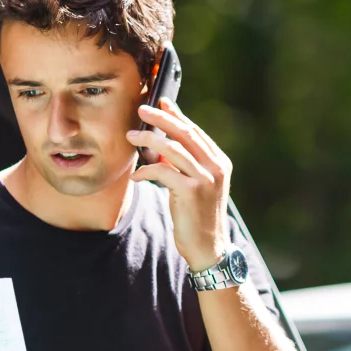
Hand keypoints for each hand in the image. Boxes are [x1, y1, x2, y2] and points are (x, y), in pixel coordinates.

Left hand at [128, 97, 230, 270]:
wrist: (209, 248)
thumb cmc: (197, 216)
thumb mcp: (194, 186)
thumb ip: (183, 165)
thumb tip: (159, 145)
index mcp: (220, 163)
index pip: (195, 132)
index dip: (177, 115)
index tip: (161, 102)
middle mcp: (216, 168)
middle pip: (185, 134)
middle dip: (161, 119)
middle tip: (141, 110)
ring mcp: (206, 179)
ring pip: (173, 149)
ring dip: (149, 140)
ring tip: (131, 137)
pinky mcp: (191, 192)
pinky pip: (164, 171)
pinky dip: (147, 170)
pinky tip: (137, 175)